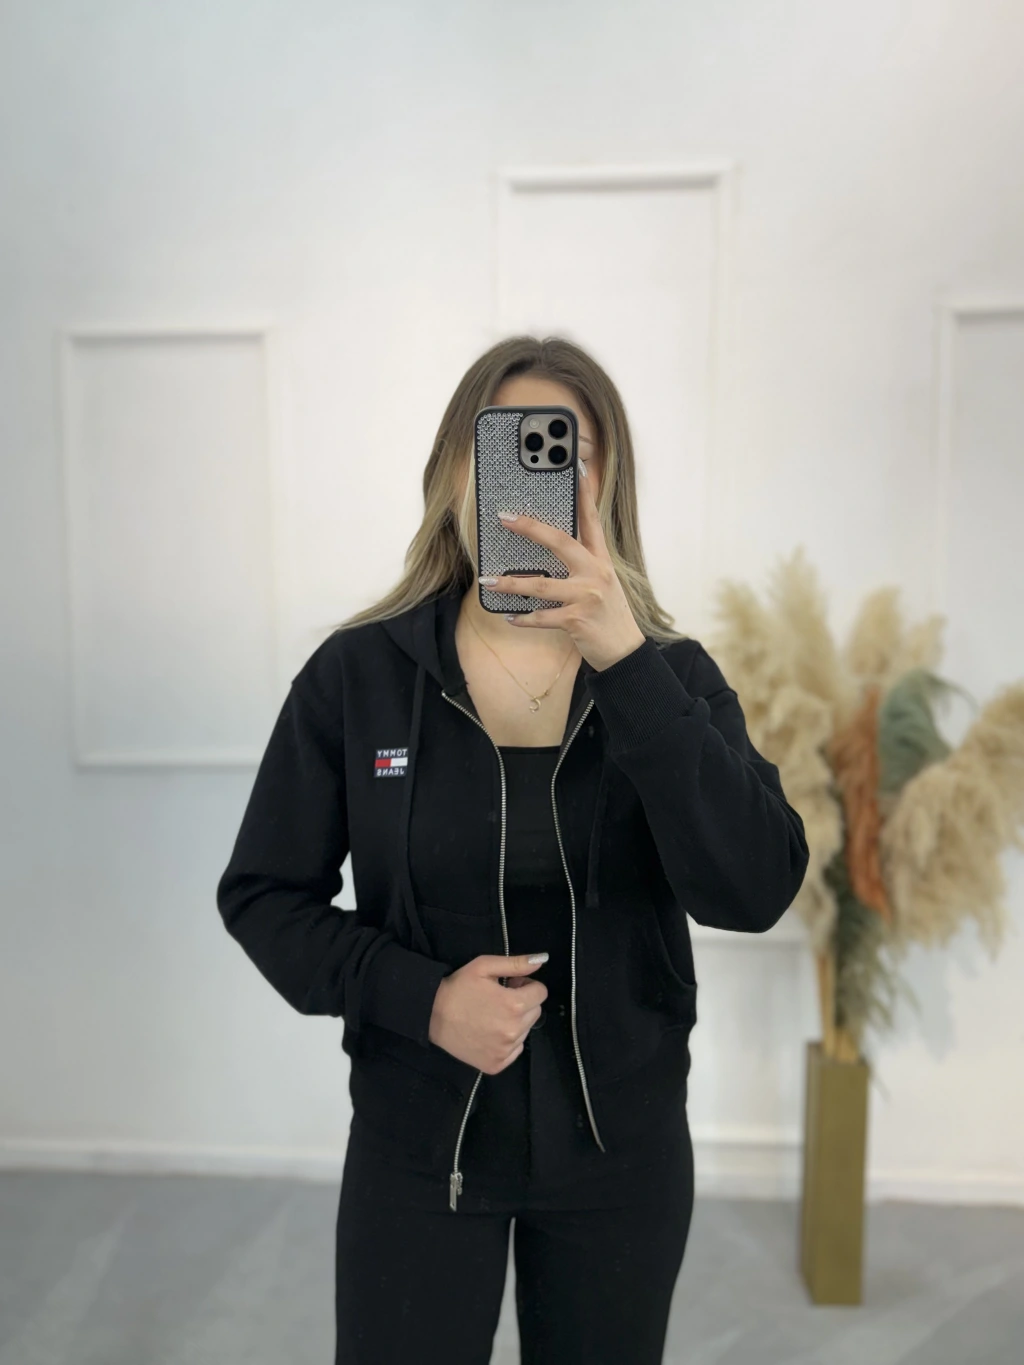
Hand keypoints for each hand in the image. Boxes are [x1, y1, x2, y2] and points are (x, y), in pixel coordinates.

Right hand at [428, 953, 548, 1074]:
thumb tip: (542, 960)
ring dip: (516, 1022)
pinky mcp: (496, 1065)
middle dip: (523, 1003)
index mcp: (515, 1005)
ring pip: (526, 1031)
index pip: (541, 993)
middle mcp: (514, 1031)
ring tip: (492, 1015)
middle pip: (536, 1012)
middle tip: (500, 999)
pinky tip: (489, 1032)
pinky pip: (515, 1050)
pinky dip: (507, 1041)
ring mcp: (505, 1051)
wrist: (431, 1015)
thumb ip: (517, 964)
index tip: (511, 985)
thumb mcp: (484, 966)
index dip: (526, 985)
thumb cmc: (458, 987)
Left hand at [482, 461, 645, 670]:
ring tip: (488, 581)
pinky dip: (523, 618)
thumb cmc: (608, 616)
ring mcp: (587, 596)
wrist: (624, 652)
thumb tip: (549, 550)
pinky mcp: (577, 620)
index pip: (592, 521)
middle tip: (505, 518)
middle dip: (530, 528)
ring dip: (511, 583)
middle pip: (560, 542)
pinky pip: (541, 617)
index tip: (576, 470)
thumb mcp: (602, 583)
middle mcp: (595, 573)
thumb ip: (582, 565)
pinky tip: (510, 617)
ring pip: (541, 585)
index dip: (584, 494)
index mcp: (601, 560)